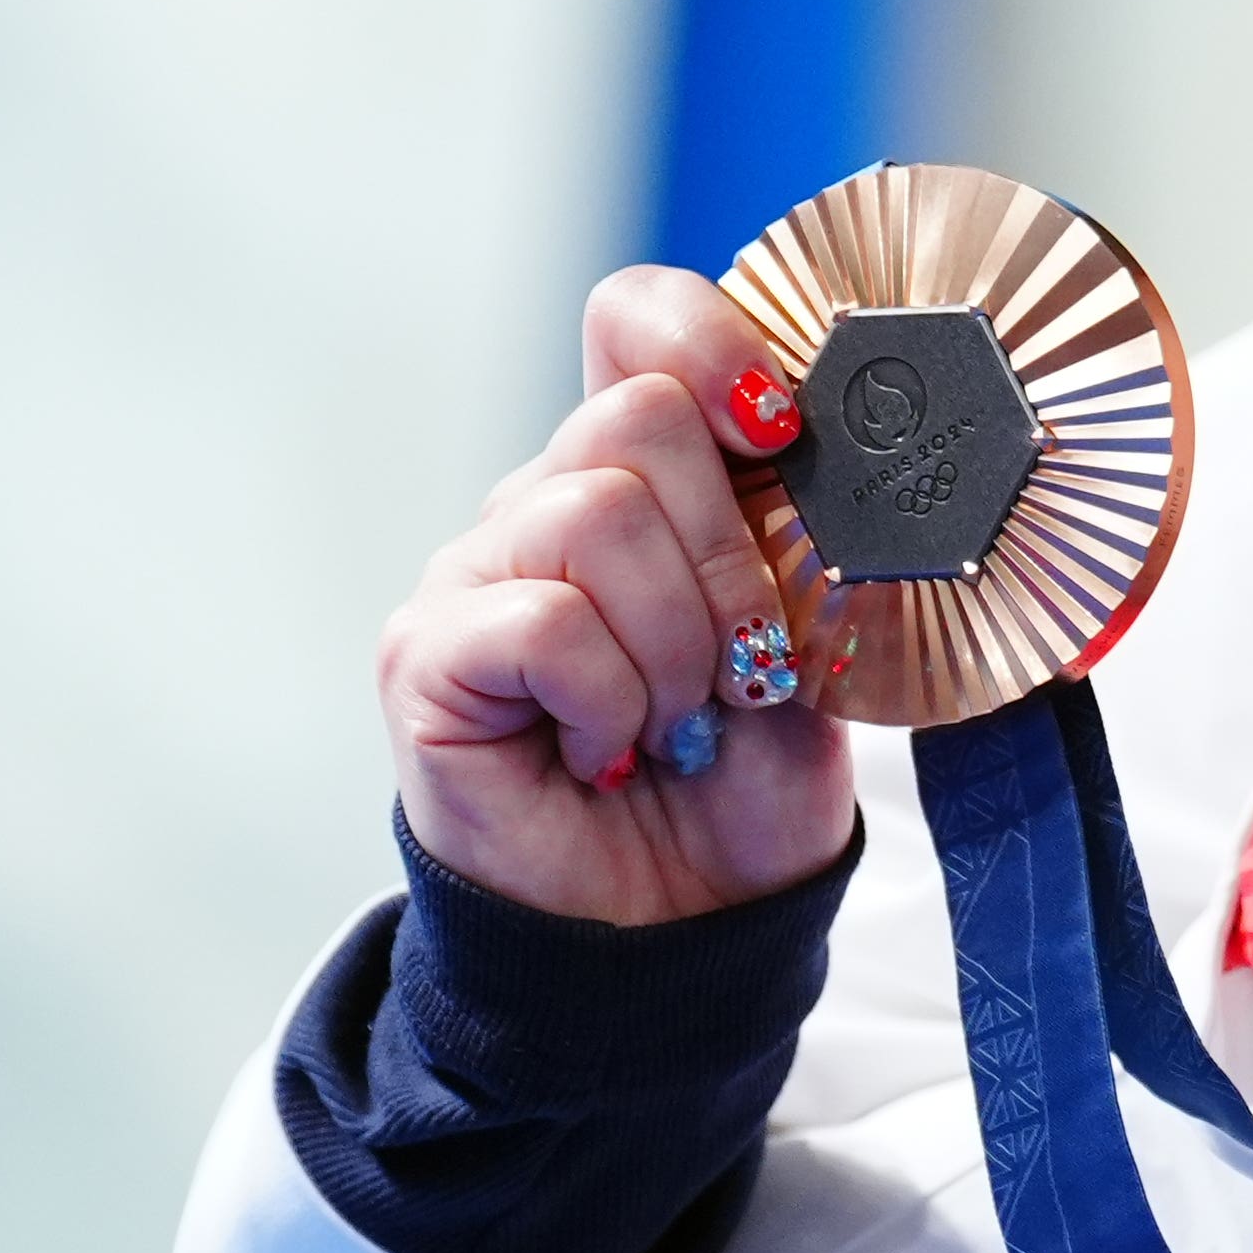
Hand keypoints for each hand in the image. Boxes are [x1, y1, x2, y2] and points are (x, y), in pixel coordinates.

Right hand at [372, 269, 851, 923]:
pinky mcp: (427, 659)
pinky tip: (612, 750)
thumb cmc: (746, 785)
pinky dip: (611, 697)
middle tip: (741, 670)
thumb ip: (806, 540)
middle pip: (635, 416)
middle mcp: (544, 503)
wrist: (688, 930)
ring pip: (594, 513)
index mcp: (643, 478)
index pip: (635, 322)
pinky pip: (543, 622)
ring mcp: (475, 575)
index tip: (779, 429)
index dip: (709, 339)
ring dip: (676, 642)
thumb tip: (825, 457)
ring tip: (677, 723)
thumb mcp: (814, 644)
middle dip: (729, 557)